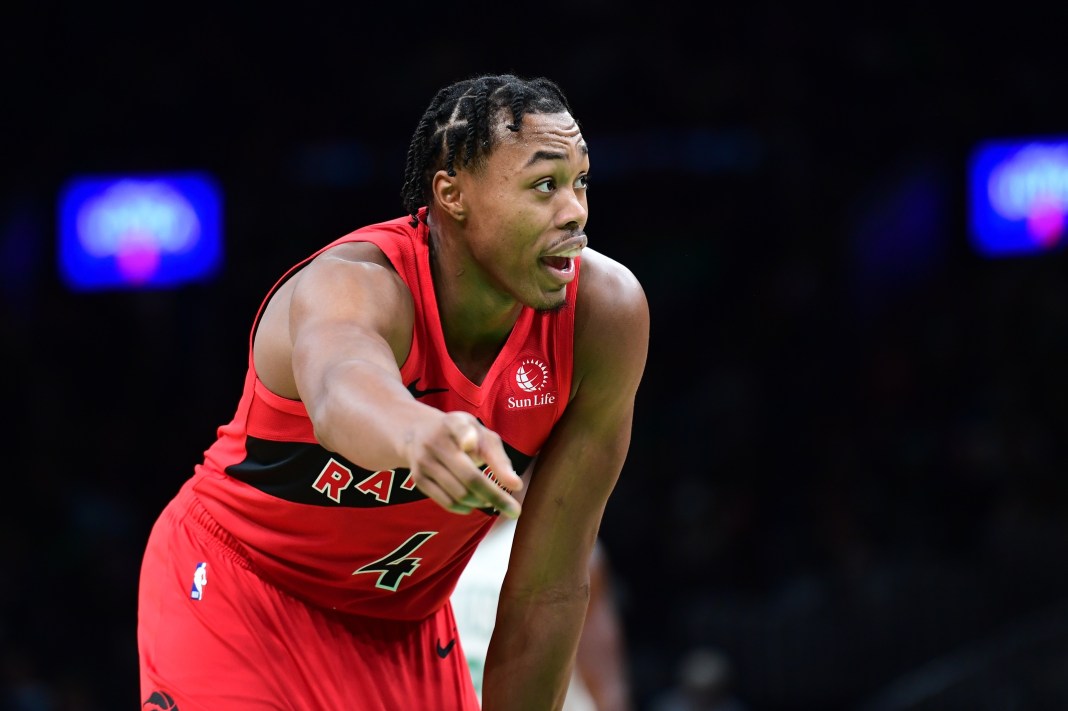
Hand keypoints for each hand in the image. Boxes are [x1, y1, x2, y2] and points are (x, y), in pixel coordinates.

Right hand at [405, 412, 522, 517]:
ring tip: (491, 500)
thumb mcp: (480, 434)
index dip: (466, 437)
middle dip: (495, 496)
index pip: (461, 429)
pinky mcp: (419, 479)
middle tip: (515, 512)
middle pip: (469, 476)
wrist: (418, 432)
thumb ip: (498, 457)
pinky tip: (475, 502)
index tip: (471, 444)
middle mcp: (437, 442)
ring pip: (460, 494)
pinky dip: (466, 508)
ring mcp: (425, 462)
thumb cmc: (461, 435)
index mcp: (455, 424)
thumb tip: (516, 486)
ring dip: (482, 502)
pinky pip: (447, 502)